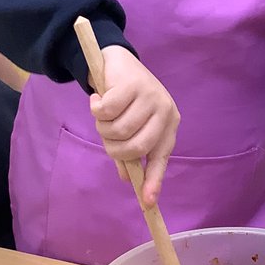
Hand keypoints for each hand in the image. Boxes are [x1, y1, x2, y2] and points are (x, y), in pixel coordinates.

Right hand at [89, 46, 179, 205]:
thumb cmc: (125, 99)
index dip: (154, 180)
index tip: (147, 202)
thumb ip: (130, 150)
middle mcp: (165, 111)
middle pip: (136, 147)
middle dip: (114, 147)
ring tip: (102, 113)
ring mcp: (151, 96)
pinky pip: (107, 111)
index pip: (160, 157)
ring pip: (119, 130)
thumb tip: (128, 178)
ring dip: (102, 127)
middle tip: (105, 134)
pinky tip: (97, 99)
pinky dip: (96, 109)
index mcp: (168, 125)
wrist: (116, 61)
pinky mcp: (133, 84)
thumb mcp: (130, 125)